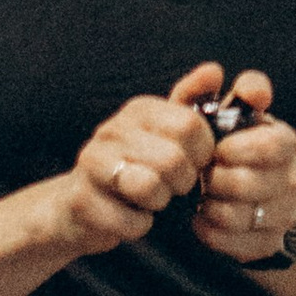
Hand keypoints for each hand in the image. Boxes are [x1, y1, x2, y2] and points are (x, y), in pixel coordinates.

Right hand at [57, 72, 218, 252]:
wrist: (80, 203)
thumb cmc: (134, 165)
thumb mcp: (165, 130)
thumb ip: (192, 101)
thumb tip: (215, 70)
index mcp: (139, 109)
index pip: (190, 125)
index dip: (203, 152)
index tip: (195, 161)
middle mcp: (112, 129)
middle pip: (173, 160)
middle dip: (182, 182)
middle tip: (173, 185)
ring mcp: (92, 163)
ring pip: (149, 188)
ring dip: (160, 202)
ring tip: (153, 199)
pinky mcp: (80, 200)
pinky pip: (132, 221)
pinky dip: (139, 226)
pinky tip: (131, 215)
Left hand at [186, 68, 295, 265]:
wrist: (261, 199)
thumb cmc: (233, 147)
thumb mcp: (225, 116)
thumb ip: (209, 92)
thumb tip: (212, 71)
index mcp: (285, 141)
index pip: (271, 145)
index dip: (236, 149)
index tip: (217, 149)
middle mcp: (292, 178)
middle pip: (245, 185)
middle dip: (214, 179)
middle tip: (201, 175)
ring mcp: (283, 215)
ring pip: (237, 217)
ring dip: (209, 206)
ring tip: (201, 196)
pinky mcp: (268, 245)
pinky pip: (230, 242)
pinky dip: (208, 231)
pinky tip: (203, 218)